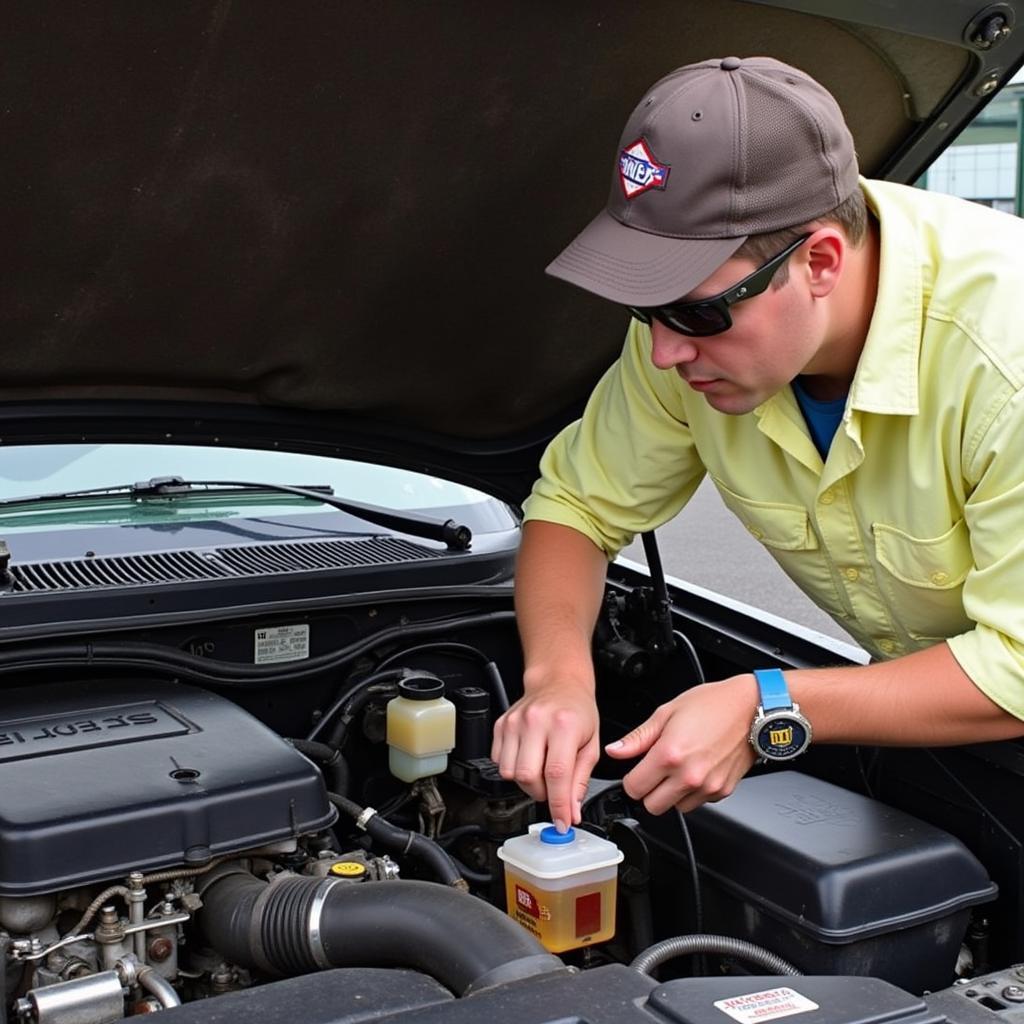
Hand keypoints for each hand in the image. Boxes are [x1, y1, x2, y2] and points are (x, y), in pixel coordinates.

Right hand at [491, 681, 599, 830]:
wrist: (558, 682)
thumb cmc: (577, 711)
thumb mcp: (592, 745)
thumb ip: (581, 780)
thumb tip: (571, 811)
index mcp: (564, 725)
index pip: (557, 774)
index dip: (558, 805)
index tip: (562, 822)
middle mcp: (536, 721)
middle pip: (528, 777)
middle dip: (541, 794)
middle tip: (553, 789)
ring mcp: (514, 722)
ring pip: (509, 773)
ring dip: (526, 783)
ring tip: (540, 771)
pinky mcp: (500, 724)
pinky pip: (499, 762)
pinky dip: (513, 769)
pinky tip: (528, 759)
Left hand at [605, 675, 757, 813]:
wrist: (752, 708)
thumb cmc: (713, 704)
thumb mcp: (667, 712)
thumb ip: (638, 737)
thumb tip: (616, 751)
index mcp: (669, 754)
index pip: (633, 788)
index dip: (632, 778)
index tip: (638, 769)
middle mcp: (688, 775)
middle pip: (652, 806)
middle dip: (649, 790)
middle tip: (657, 770)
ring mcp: (707, 787)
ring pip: (676, 808)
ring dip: (672, 794)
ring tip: (681, 767)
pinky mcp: (722, 791)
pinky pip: (698, 802)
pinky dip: (693, 792)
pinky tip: (698, 769)